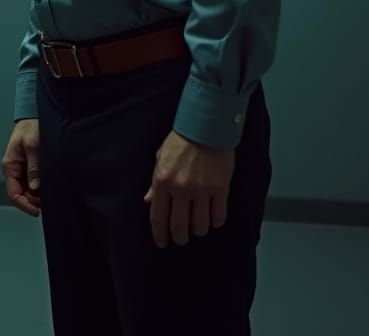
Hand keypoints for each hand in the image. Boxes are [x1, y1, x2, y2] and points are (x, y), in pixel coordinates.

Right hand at [1, 119, 40, 216]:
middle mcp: (14, 169)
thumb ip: (34, 167)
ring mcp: (22, 168)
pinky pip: (33, 183)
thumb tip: (34, 188)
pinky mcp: (29, 166)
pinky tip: (48, 185)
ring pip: (27, 190)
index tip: (37, 210)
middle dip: (33, 201)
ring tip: (50, 192)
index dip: (25, 205)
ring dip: (37, 195)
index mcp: (10, 165)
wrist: (34, 115)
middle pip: (21, 194)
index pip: (13, 193)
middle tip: (47, 201)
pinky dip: (40, 187)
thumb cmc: (31, 126)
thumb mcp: (33, 145)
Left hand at [143, 130, 234, 247]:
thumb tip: (148, 201)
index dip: (159, 234)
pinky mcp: (220, 189)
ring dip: (198, 231)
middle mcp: (181, 188)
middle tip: (180, 239)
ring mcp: (201, 190)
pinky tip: (212, 219)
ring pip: (200, 226)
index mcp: (162, 180)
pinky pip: (218, 216)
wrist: (206, 126)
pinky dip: (215, 222)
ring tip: (197, 228)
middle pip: (179, 226)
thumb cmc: (181, 141)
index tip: (162, 242)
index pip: (158, 216)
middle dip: (179, 238)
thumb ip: (154, 182)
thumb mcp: (160, 157)